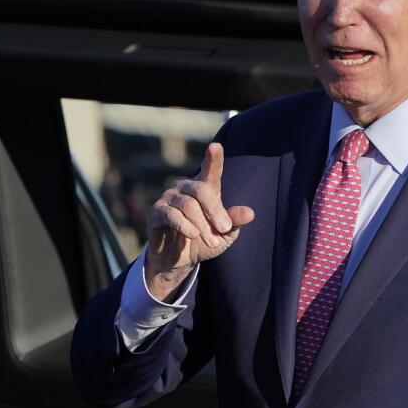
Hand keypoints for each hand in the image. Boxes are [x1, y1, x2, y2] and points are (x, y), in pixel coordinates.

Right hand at [145, 142, 253, 300]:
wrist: (180, 260)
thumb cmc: (205, 241)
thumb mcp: (225, 234)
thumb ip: (234, 221)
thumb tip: (250, 213)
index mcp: (205, 188)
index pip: (210, 170)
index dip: (213, 158)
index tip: (215, 146)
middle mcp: (186, 188)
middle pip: (202, 190)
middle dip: (215, 211)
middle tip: (224, 228)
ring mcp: (169, 198)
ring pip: (188, 205)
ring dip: (202, 225)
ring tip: (213, 242)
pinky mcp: (157, 212)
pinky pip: (171, 215)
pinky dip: (185, 226)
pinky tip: (193, 235)